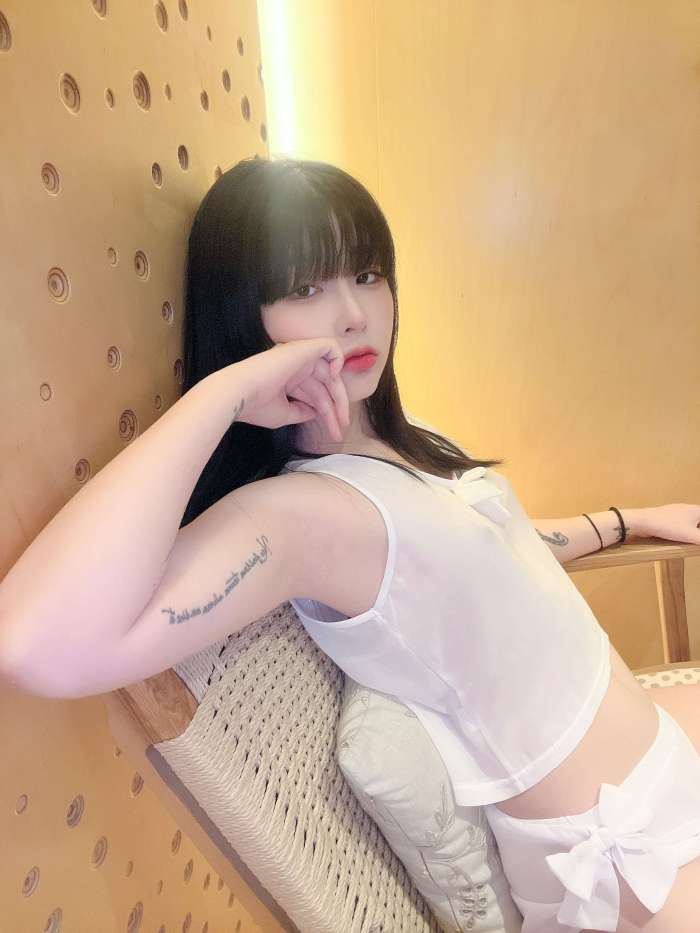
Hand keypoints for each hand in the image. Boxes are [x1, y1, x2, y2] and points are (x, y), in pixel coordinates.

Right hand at [233, 337, 350, 441]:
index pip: (315, 394)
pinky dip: (338, 359)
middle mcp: (296, 366)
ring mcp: (300, 356)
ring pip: (331, 374)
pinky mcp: (303, 348)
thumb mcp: (284, 414)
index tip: (335, 432)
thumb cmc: (257, 406)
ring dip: (340, 398)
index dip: (328, 413)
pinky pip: (330, 346)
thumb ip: (302, 412)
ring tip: (342, 420)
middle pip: (325, 387)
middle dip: (336, 408)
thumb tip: (316, 413)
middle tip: (341, 428)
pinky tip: (335, 379)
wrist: (240, 392)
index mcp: (290, 379)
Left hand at [637, 504, 699, 544]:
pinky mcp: (665, 517)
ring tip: (692, 538)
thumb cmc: (667, 526)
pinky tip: (678, 536)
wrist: (642, 521)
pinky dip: (682, 529)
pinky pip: (678, 522)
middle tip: (696, 538)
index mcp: (695, 510)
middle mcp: (686, 508)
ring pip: (689, 519)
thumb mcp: (691, 536)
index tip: (699, 537)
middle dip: (698, 528)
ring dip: (693, 528)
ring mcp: (674, 511)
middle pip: (698, 517)